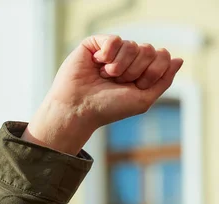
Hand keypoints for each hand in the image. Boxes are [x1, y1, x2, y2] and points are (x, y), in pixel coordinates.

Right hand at [24, 35, 183, 154]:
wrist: (79, 109)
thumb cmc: (107, 109)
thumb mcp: (143, 100)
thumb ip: (164, 80)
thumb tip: (179, 59)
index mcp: (138, 71)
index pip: (162, 56)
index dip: (153, 72)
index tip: (136, 87)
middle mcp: (126, 60)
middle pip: (149, 49)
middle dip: (136, 70)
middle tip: (117, 83)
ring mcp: (110, 52)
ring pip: (132, 44)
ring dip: (120, 66)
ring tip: (105, 77)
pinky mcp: (94, 45)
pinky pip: (114, 39)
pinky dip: (108, 55)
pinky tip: (98, 64)